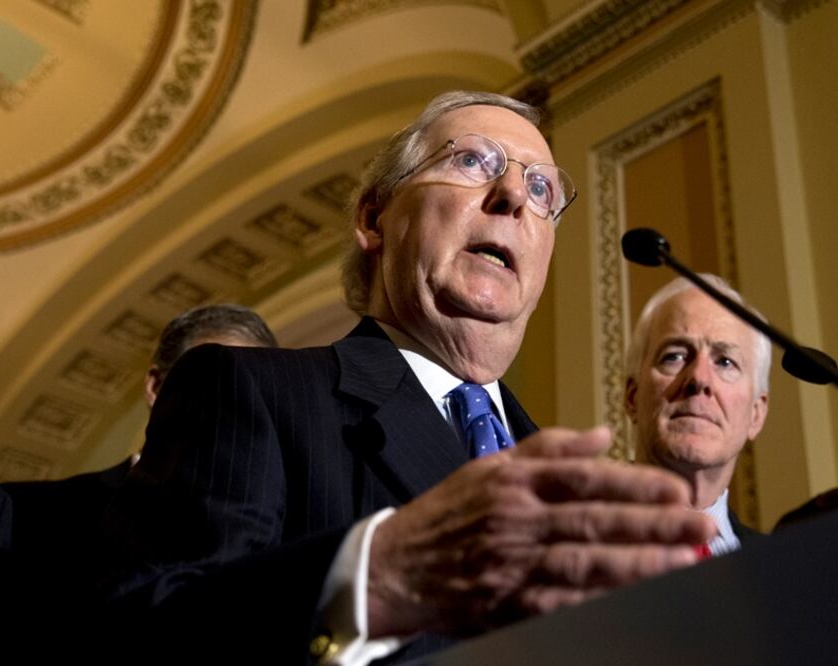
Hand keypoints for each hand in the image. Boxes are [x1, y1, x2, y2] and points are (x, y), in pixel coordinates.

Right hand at [365, 426, 714, 637]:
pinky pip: (560, 605)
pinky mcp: (507, 606)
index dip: (633, 482)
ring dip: (638, 565)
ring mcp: (511, 565)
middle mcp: (514, 521)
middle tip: (700, 524)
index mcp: (512, 482)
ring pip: (584, 564)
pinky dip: (598, 604)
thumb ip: (546, 448)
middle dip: (652, 523)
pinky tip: (633, 601)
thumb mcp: (488, 467)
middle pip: (593, 521)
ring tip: (683, 562)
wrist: (394, 566)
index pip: (583, 478)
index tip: (676, 488)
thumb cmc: (445, 515)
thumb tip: (603, 434)